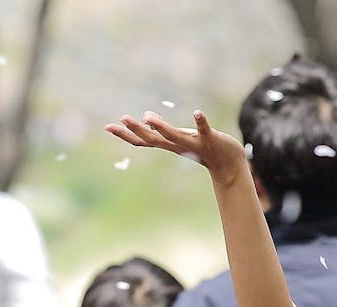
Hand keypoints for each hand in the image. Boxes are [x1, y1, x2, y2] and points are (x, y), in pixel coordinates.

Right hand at [105, 110, 249, 187]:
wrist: (228, 165)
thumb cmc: (203, 147)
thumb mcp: (180, 138)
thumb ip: (163, 130)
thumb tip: (145, 117)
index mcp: (169, 144)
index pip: (143, 140)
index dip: (125, 134)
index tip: (107, 127)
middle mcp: (178, 146)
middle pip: (153, 139)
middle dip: (136, 129)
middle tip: (121, 119)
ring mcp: (193, 144)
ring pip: (174, 137)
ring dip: (161, 127)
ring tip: (148, 115)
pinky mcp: (210, 140)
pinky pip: (204, 130)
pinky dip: (200, 122)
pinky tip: (197, 112)